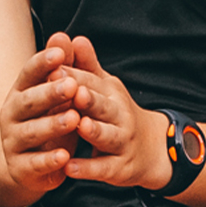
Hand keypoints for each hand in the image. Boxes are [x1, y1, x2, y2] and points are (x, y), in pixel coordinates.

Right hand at [0, 35, 84, 202]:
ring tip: (74, 118)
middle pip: (29, 102)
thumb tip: (65, 35)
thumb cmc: (47, 120)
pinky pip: (34, 163)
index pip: (28, 74)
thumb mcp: (56, 95)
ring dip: (53, 125)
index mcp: (20, 93)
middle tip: (72, 85)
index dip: (42, 63)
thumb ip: (63, 68)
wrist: (24, 165)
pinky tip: (65, 155)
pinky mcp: (21, 168)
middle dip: (50, 93)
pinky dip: (49, 160)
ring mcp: (13, 142)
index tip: (60, 53)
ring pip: (32, 132)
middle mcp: (11, 116)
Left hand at [59, 35, 172, 190]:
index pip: (92, 82)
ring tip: (79, 125)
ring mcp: (122, 142)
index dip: (74, 76)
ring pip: (107, 136)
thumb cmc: (117, 114)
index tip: (54, 68)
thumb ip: (88, 66)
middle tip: (73, 92)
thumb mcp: (106, 89)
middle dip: (89, 99)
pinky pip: (103, 168)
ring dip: (93, 131)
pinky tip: (70, 167)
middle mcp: (120, 116)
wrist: (152, 150)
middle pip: (103, 106)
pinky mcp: (119, 168)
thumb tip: (75, 38)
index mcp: (112, 94)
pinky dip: (88, 168)